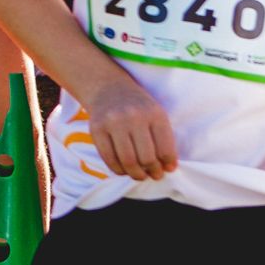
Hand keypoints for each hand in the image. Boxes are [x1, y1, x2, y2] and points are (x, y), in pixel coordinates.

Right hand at [79, 67, 177, 182]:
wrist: (109, 89)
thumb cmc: (138, 107)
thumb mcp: (156, 114)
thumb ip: (163, 139)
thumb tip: (167, 168)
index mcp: (154, 113)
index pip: (165, 149)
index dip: (168, 164)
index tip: (168, 169)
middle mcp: (133, 117)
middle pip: (146, 158)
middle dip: (152, 172)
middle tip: (154, 175)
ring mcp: (113, 123)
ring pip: (127, 161)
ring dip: (136, 174)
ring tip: (140, 175)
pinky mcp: (96, 129)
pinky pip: (109, 159)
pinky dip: (118, 170)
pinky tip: (124, 169)